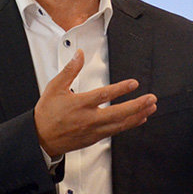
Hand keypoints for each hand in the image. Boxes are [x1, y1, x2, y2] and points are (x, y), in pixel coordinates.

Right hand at [33, 50, 156, 157]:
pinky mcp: (95, 138)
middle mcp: (89, 119)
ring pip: (120, 124)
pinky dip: (129, 125)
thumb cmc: (47, 114)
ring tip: (150, 108)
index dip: (120, 89)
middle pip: (118, 113)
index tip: (134, 84)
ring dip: (137, 116)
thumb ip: (70, 70)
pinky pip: (115, 131)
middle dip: (137, 106)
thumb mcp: (54, 87)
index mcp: (79, 104)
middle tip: (151, 99)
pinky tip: (138, 119)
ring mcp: (93, 130)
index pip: (103, 95)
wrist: (41, 139)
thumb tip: (79, 54)